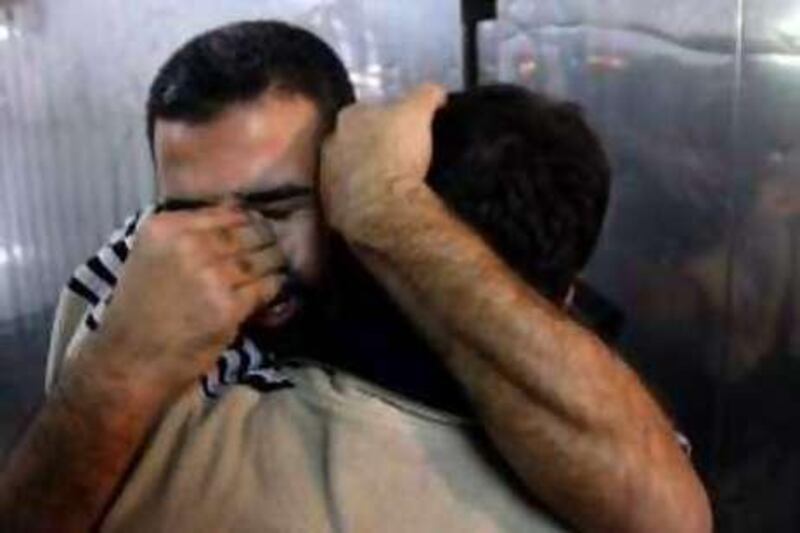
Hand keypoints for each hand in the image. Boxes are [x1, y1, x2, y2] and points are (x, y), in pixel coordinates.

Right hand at [72, 205, 286, 405]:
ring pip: (264, 257)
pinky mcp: (228, 306)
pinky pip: (268, 287)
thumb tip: (238, 210)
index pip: (228, 212)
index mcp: (165, 227)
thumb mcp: (151, 257)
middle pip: (250, 232)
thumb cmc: (139, 312)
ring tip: (276, 270)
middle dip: (266, 242)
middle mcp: (188, 245)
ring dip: (275, 264)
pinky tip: (274, 293)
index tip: (258, 231)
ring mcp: (210, 275)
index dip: (250, 222)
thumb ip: (188, 232)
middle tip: (274, 253)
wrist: (128, 362)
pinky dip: (275, 289)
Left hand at [320, 84, 446, 241]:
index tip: (406, 127)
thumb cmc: (397, 153)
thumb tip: (435, 91)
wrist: (382, 209)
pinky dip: (364, 199)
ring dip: (366, 173)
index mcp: (348, 118)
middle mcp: (331, 144)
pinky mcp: (333, 207)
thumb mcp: (418, 113)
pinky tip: (383, 204)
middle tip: (400, 154)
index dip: (389, 115)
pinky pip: (350, 198)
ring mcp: (328, 178)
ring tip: (392, 181)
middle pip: (355, 139)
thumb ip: (425, 96)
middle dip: (373, 144)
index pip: (369, 109)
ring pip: (350, 169)